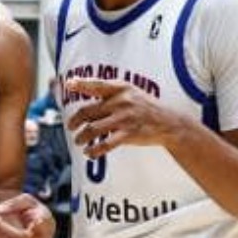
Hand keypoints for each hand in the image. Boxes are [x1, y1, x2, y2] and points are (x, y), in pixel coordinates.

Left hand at [66, 77, 180, 157]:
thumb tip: (83, 90)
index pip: (97, 85)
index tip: (68, 84)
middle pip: (88, 111)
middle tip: (71, 127)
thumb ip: (109, 92)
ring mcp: (124, 118)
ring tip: (78, 141)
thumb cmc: (143, 107)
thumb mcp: (130, 92)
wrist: (168, 122)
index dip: (81, 84)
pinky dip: (94, 150)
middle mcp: (121, 101)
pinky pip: (105, 144)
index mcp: (121, 88)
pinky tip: (89, 153)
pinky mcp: (129, 133)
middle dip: (74, 121)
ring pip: (92, 129)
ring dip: (81, 137)